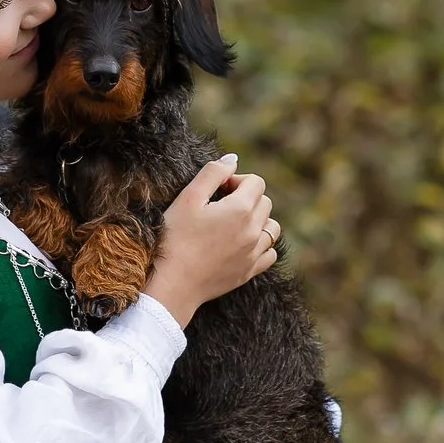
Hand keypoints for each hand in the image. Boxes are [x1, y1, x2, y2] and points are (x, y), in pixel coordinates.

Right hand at [141, 155, 276, 327]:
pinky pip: (270, 253)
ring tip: (233, 224)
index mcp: (240, 209)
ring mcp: (254, 253)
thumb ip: (212, 173)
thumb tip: (233, 159)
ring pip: (272, 227)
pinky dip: (261, 244)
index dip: (236, 180)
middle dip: (247, 197)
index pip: (255, 182)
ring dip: (257, 220)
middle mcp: (253, 231)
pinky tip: (242, 244)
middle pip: (264, 202)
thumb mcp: (188, 198)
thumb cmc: (175, 238)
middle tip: (220, 205)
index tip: (218, 190)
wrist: (172, 283)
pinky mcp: (249, 271)